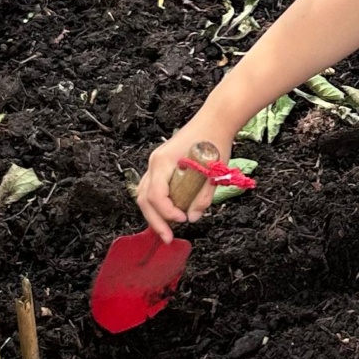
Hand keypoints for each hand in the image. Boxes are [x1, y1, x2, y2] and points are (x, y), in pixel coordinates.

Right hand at [134, 122, 230, 240]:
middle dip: (155, 221)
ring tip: (166, 230)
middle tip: (167, 238)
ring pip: (144, 193)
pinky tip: (169, 213)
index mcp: (163, 162)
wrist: (215, 119)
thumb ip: (202, 197)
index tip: (182, 221)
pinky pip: (152, 186)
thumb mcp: (213, 173)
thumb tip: (194, 217)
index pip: (155, 195)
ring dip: (154, 214)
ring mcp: (155, 162)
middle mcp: (154, 162)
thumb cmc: (214, 140)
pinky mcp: (161, 164)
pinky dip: (158, 202)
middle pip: (144, 198)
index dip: (166, 213)